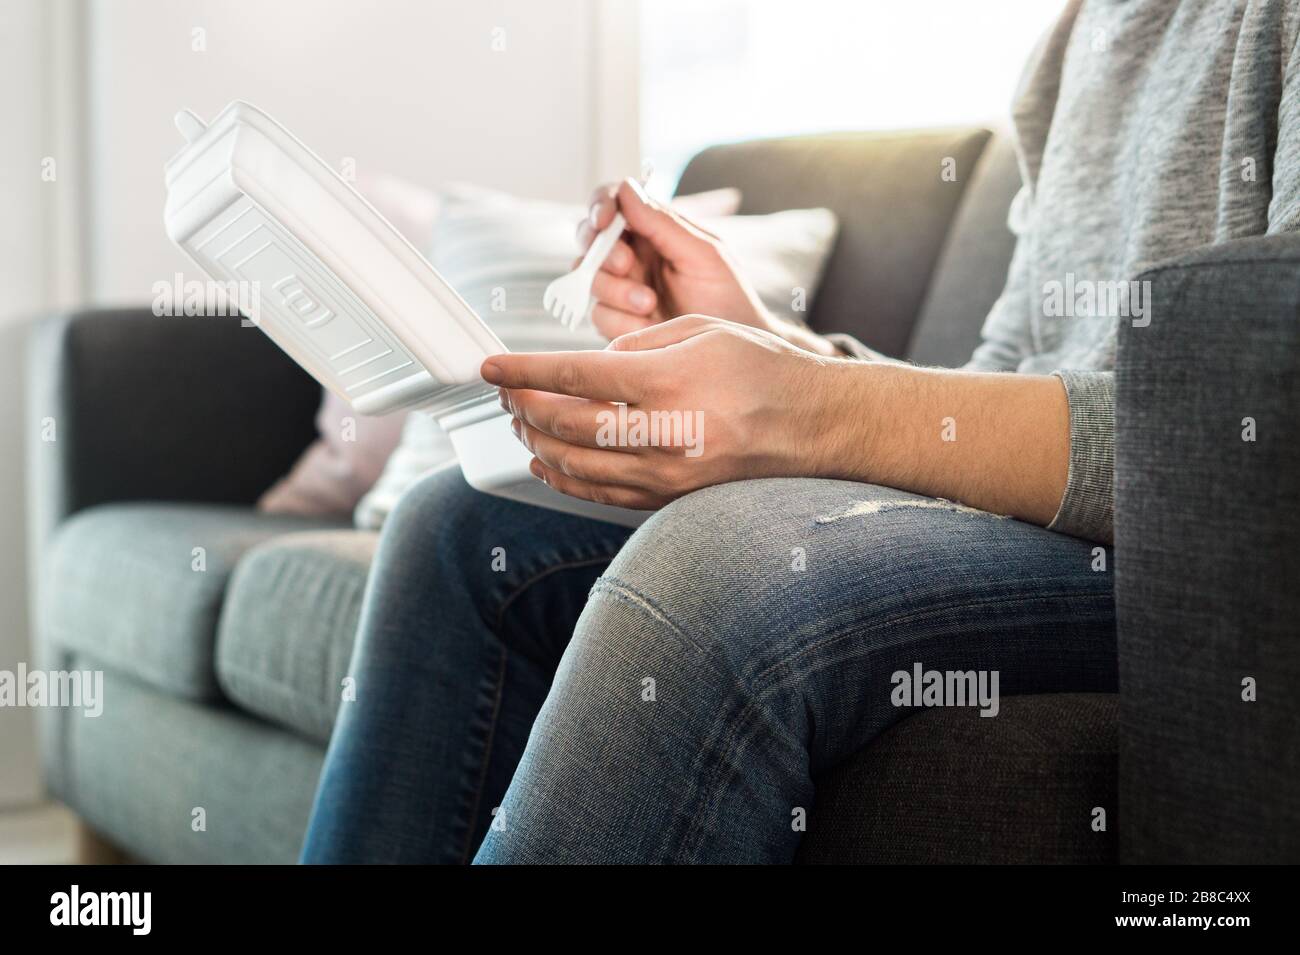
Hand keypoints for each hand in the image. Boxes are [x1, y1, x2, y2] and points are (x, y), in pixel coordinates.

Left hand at [480, 315, 852, 508]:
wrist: (811, 425)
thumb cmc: (761, 369)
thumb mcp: (699, 329)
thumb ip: (637, 343)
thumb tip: (591, 363)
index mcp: (667, 380)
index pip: (573, 376)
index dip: (523, 371)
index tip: (491, 366)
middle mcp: (662, 432)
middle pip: (565, 424)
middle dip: (523, 406)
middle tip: (505, 392)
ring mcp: (665, 472)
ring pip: (575, 464)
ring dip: (537, 442)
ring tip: (520, 421)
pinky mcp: (669, 496)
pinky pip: (600, 493)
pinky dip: (563, 478)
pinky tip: (545, 461)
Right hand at [578, 180, 839, 355]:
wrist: (732, 356)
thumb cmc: (728, 298)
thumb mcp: (703, 255)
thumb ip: (663, 223)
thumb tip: (626, 188)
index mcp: (654, 230)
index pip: (614, 203)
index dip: (601, 205)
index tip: (604, 220)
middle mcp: (634, 256)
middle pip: (590, 240)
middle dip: (602, 251)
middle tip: (626, 264)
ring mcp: (622, 289)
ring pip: (590, 278)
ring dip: (616, 290)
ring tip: (649, 304)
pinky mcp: (619, 322)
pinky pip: (598, 314)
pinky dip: (620, 319)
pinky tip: (647, 325)